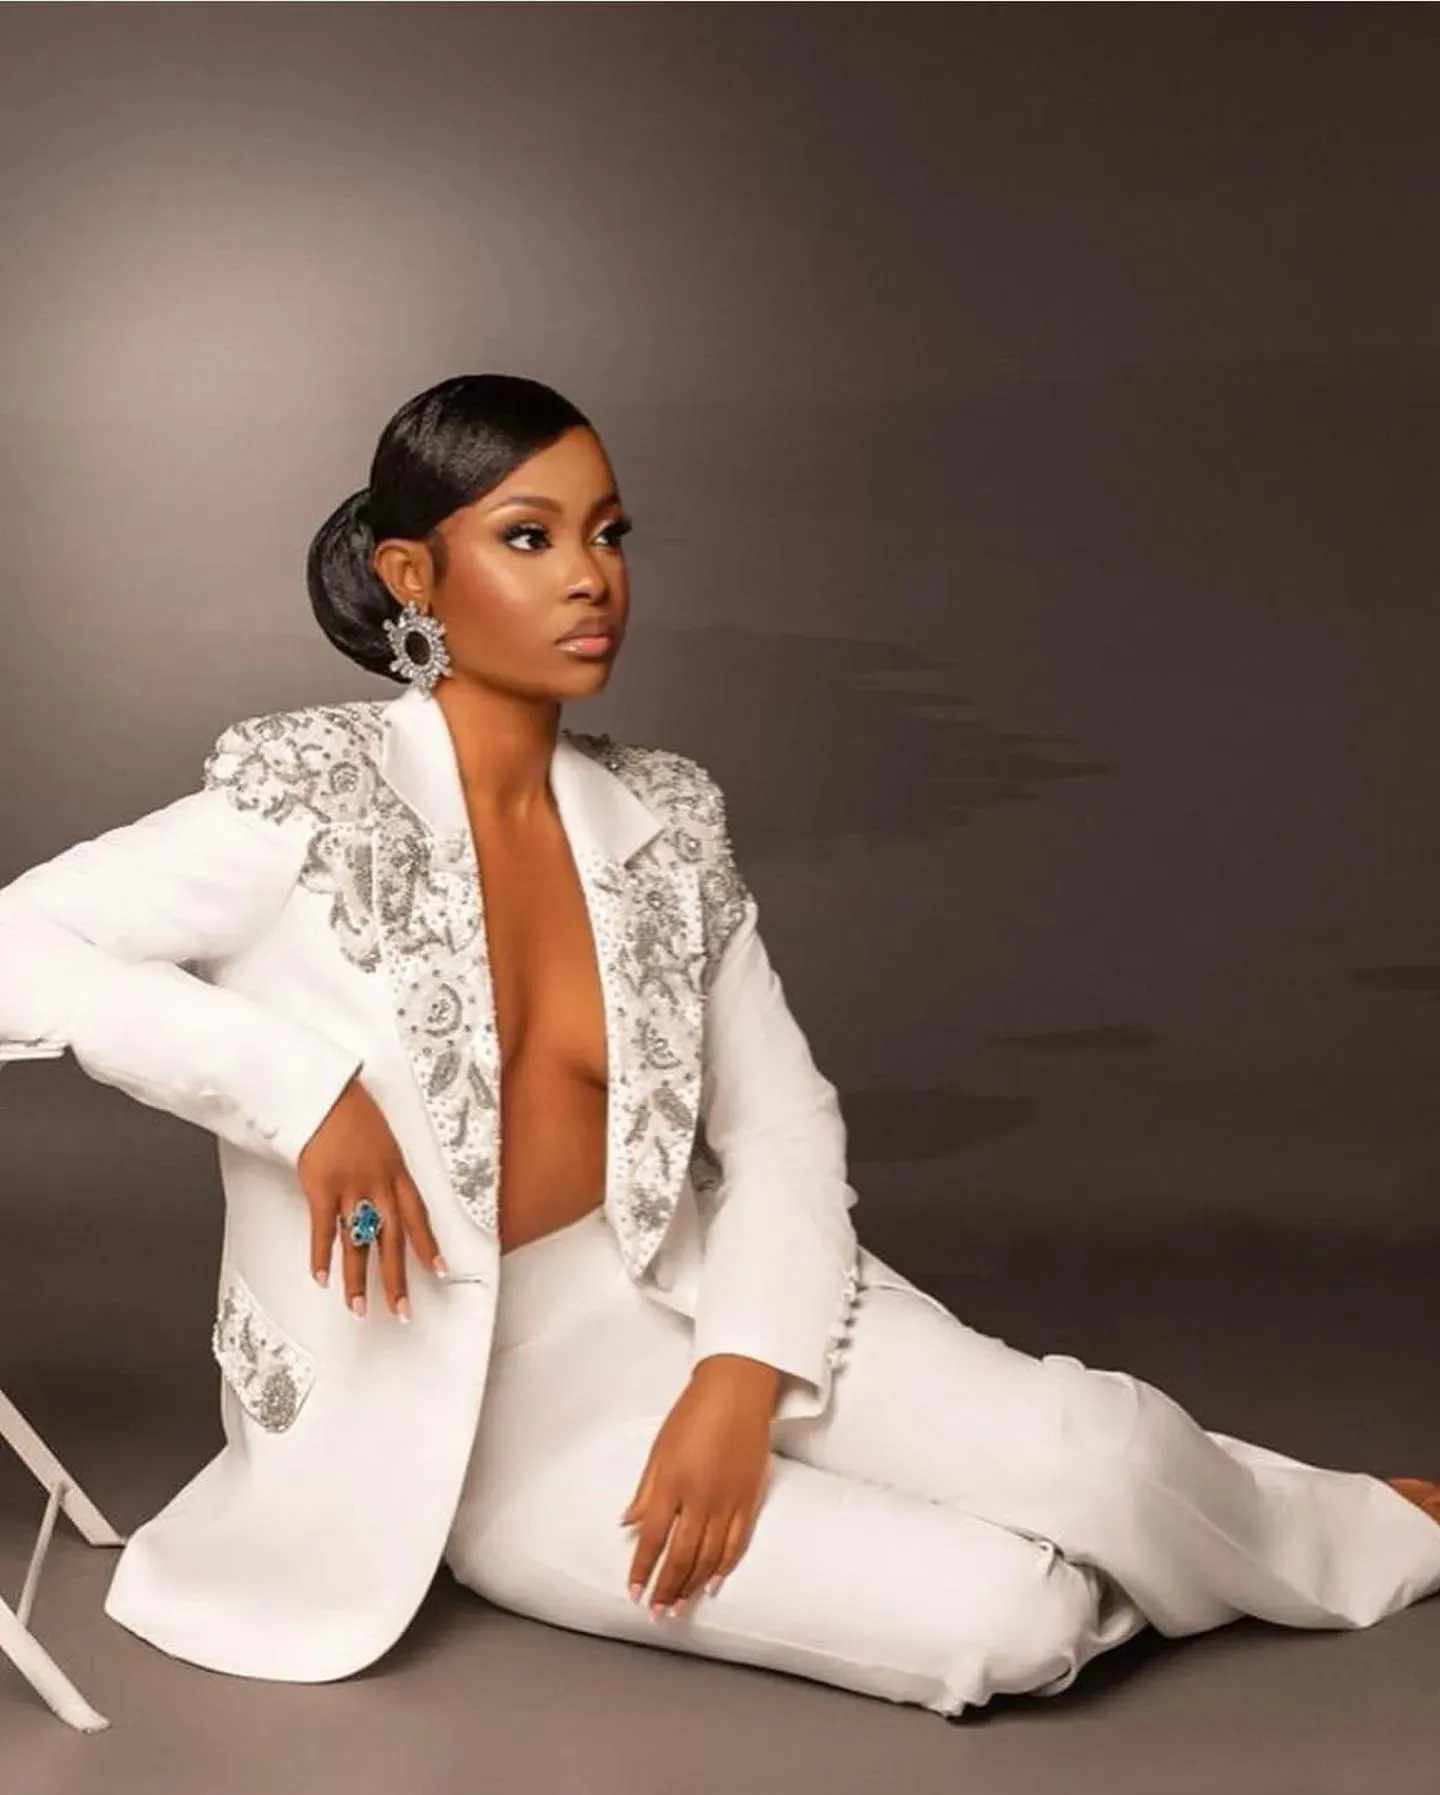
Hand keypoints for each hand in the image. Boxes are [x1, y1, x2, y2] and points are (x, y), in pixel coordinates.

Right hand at [296, 1072, 445, 1320]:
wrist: (325, 1092)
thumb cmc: (352, 1112)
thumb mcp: (382, 1141)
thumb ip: (386, 1170)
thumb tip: (385, 1196)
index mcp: (398, 1171)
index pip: (419, 1217)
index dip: (429, 1246)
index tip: (440, 1272)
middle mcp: (379, 1183)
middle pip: (392, 1240)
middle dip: (397, 1279)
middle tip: (402, 1311)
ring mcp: (351, 1186)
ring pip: (358, 1242)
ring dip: (358, 1279)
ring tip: (360, 1309)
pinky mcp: (321, 1186)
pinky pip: (323, 1229)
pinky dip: (321, 1256)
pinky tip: (321, 1279)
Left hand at [620, 1355, 778, 1615]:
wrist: (738, 1390)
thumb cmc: (693, 1413)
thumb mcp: (659, 1448)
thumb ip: (645, 1490)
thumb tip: (628, 1524)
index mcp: (672, 1482)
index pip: (653, 1538)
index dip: (642, 1568)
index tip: (634, 1590)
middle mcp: (701, 1497)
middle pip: (681, 1555)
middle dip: (666, 1587)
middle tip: (656, 1610)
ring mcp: (729, 1500)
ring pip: (709, 1556)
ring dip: (691, 1585)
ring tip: (679, 1606)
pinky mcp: (750, 1499)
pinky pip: (736, 1543)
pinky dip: (724, 1567)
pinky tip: (712, 1583)